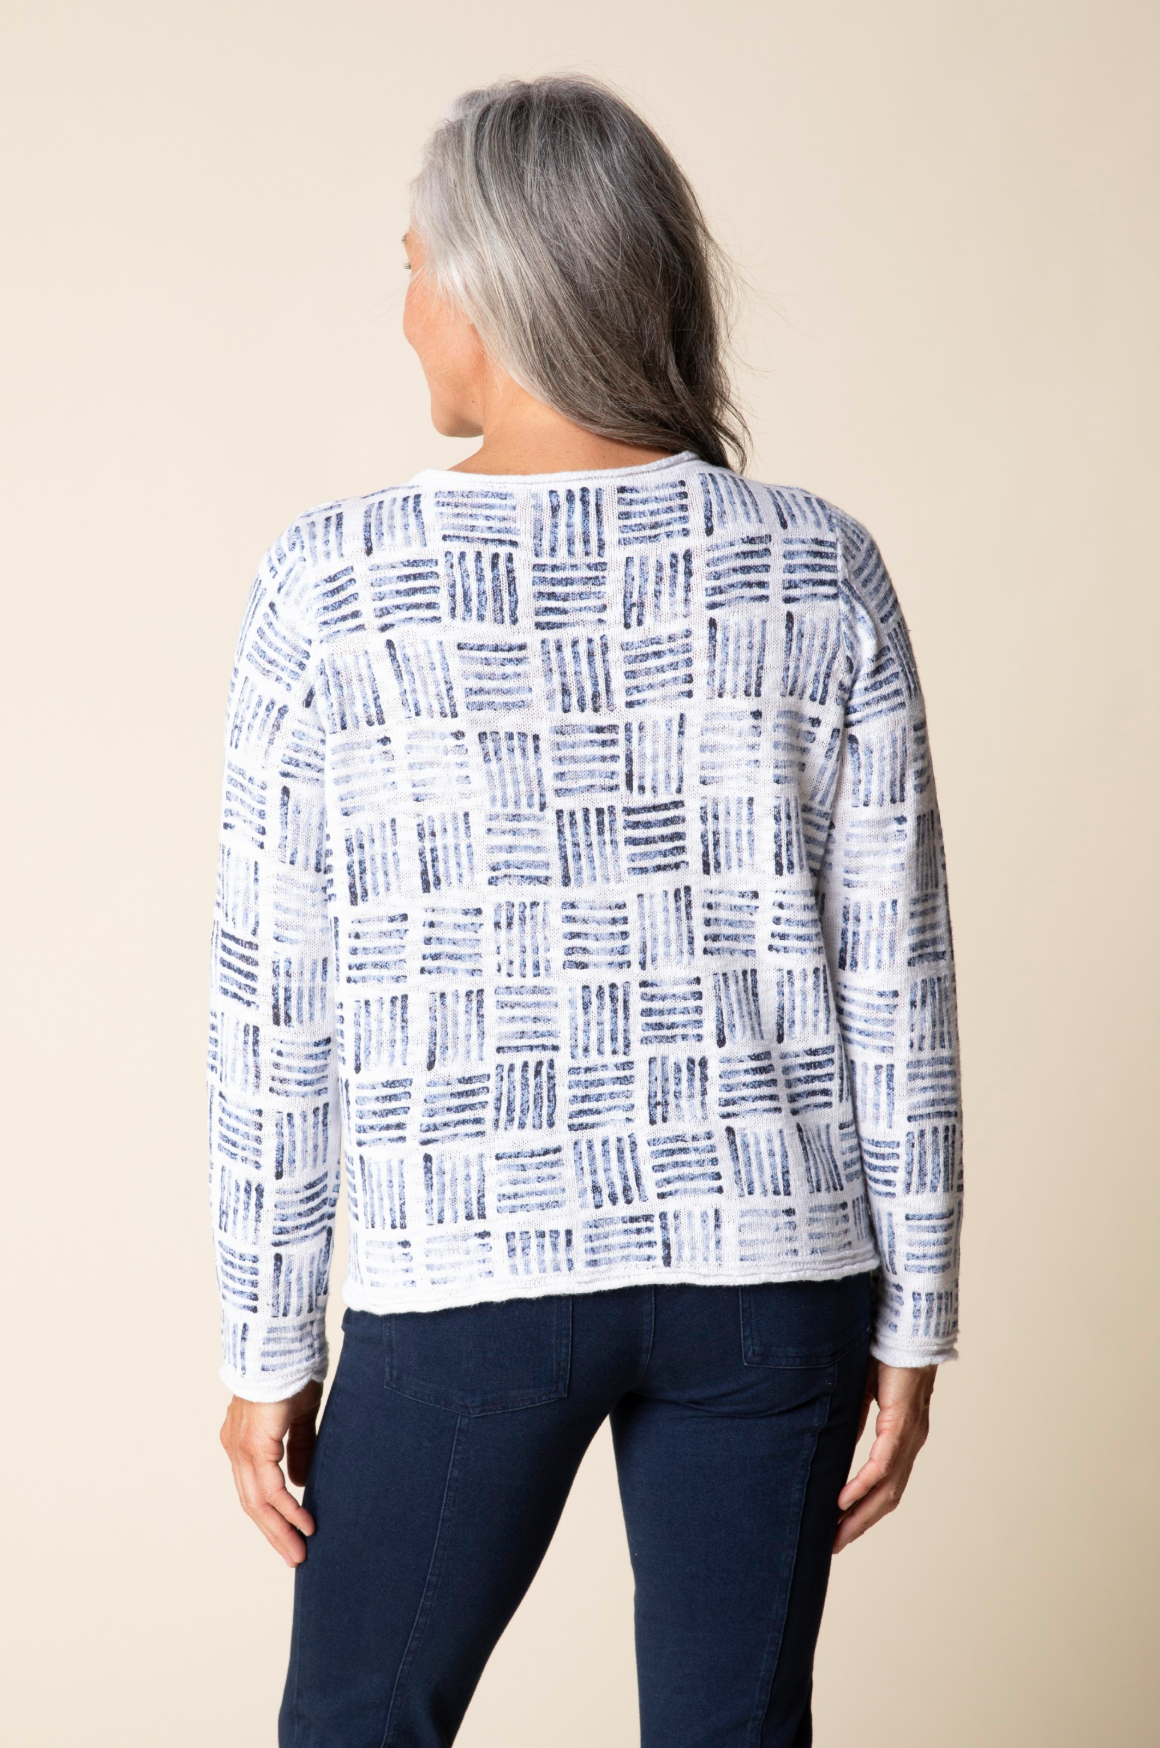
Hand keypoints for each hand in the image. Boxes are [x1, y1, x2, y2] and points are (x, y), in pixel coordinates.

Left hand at [220, 1379, 323, 1566]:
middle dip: (274, 1531)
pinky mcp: (253, 1445)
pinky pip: (269, 1487)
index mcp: (243, 1440)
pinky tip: (304, 1523)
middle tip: (294, 1556)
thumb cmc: (291, 1371)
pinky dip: (287, 1508)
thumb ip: (298, 1448)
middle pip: (252, 1502)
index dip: (271, 1513)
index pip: (254, 1487)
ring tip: (299, 1551)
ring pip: (257, 1501)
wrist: (280, 1344)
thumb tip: (299, 1482)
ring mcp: (240, 1448)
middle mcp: (235, 1448)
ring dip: (280, 1529)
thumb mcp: (298, 1416)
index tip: (290, 1534)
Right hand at [834, 1359, 936, 1552]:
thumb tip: (839, 1443)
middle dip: (861, 1523)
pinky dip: (863, 1485)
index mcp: (903, 1434)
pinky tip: (844, 1501)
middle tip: (834, 1544)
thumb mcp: (864, 1392)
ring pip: (887, 1488)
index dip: (867, 1509)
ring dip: (861, 1514)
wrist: (906, 1326)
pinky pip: (882, 1463)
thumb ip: (856, 1420)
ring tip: (837, 1533)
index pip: (886, 1484)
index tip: (842, 1526)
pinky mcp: (902, 1423)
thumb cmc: (887, 1352)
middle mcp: (911, 1441)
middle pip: (887, 1496)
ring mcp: (909, 1434)